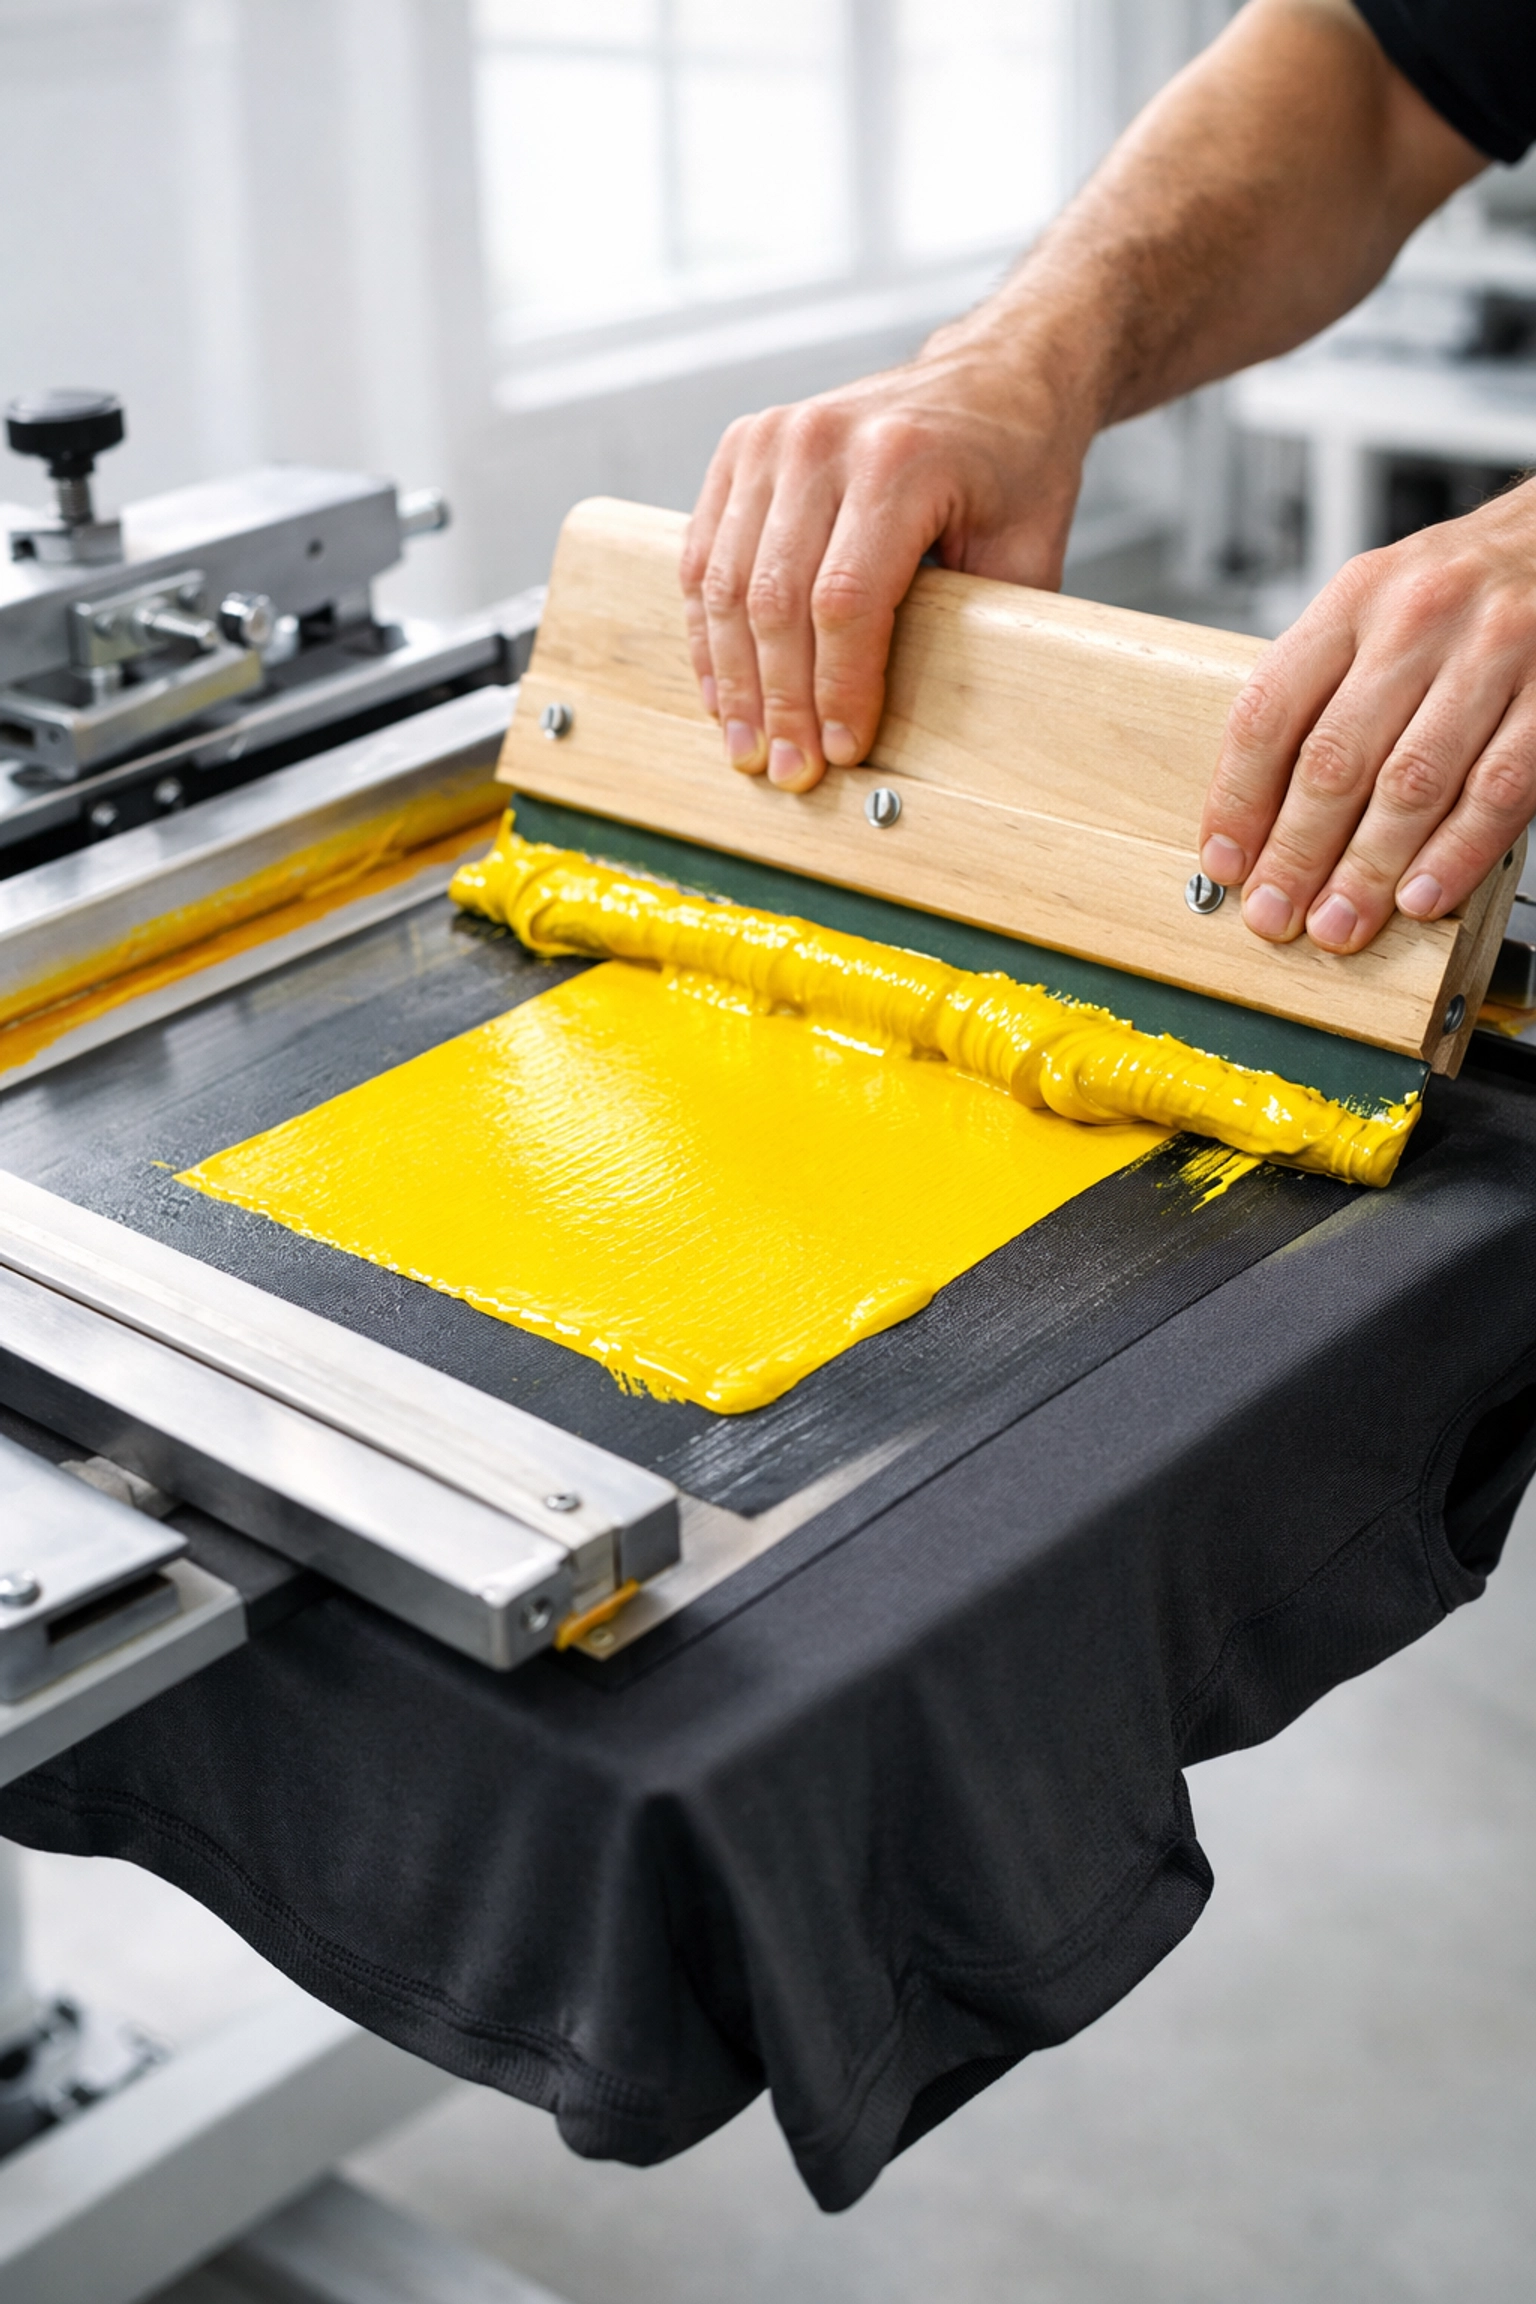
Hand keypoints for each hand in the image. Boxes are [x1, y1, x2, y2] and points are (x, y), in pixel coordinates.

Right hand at [680, 335, 1090, 793]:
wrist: (990, 376)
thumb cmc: (1014, 465)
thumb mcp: (1026, 547)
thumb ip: (985, 629)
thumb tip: (948, 733)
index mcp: (900, 458)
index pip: (847, 599)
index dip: (838, 688)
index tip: (841, 752)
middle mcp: (823, 439)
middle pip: (777, 600)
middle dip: (781, 702)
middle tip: (787, 772)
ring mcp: (772, 438)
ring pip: (728, 585)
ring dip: (734, 680)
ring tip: (747, 748)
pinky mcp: (740, 448)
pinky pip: (703, 557)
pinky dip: (709, 633)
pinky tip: (724, 690)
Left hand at [1200, 478, 1535, 949]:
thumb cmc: (1460, 588)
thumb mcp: (1373, 607)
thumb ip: (1321, 691)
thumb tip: (1259, 812)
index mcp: (1354, 600)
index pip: (1270, 711)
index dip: (1238, 800)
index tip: (1226, 862)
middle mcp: (1417, 621)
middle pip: (1335, 758)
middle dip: (1296, 853)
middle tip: (1275, 915)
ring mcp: (1491, 655)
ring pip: (1411, 782)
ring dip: (1366, 869)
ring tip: (1338, 923)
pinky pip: (1496, 789)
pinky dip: (1454, 853)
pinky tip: (1420, 896)